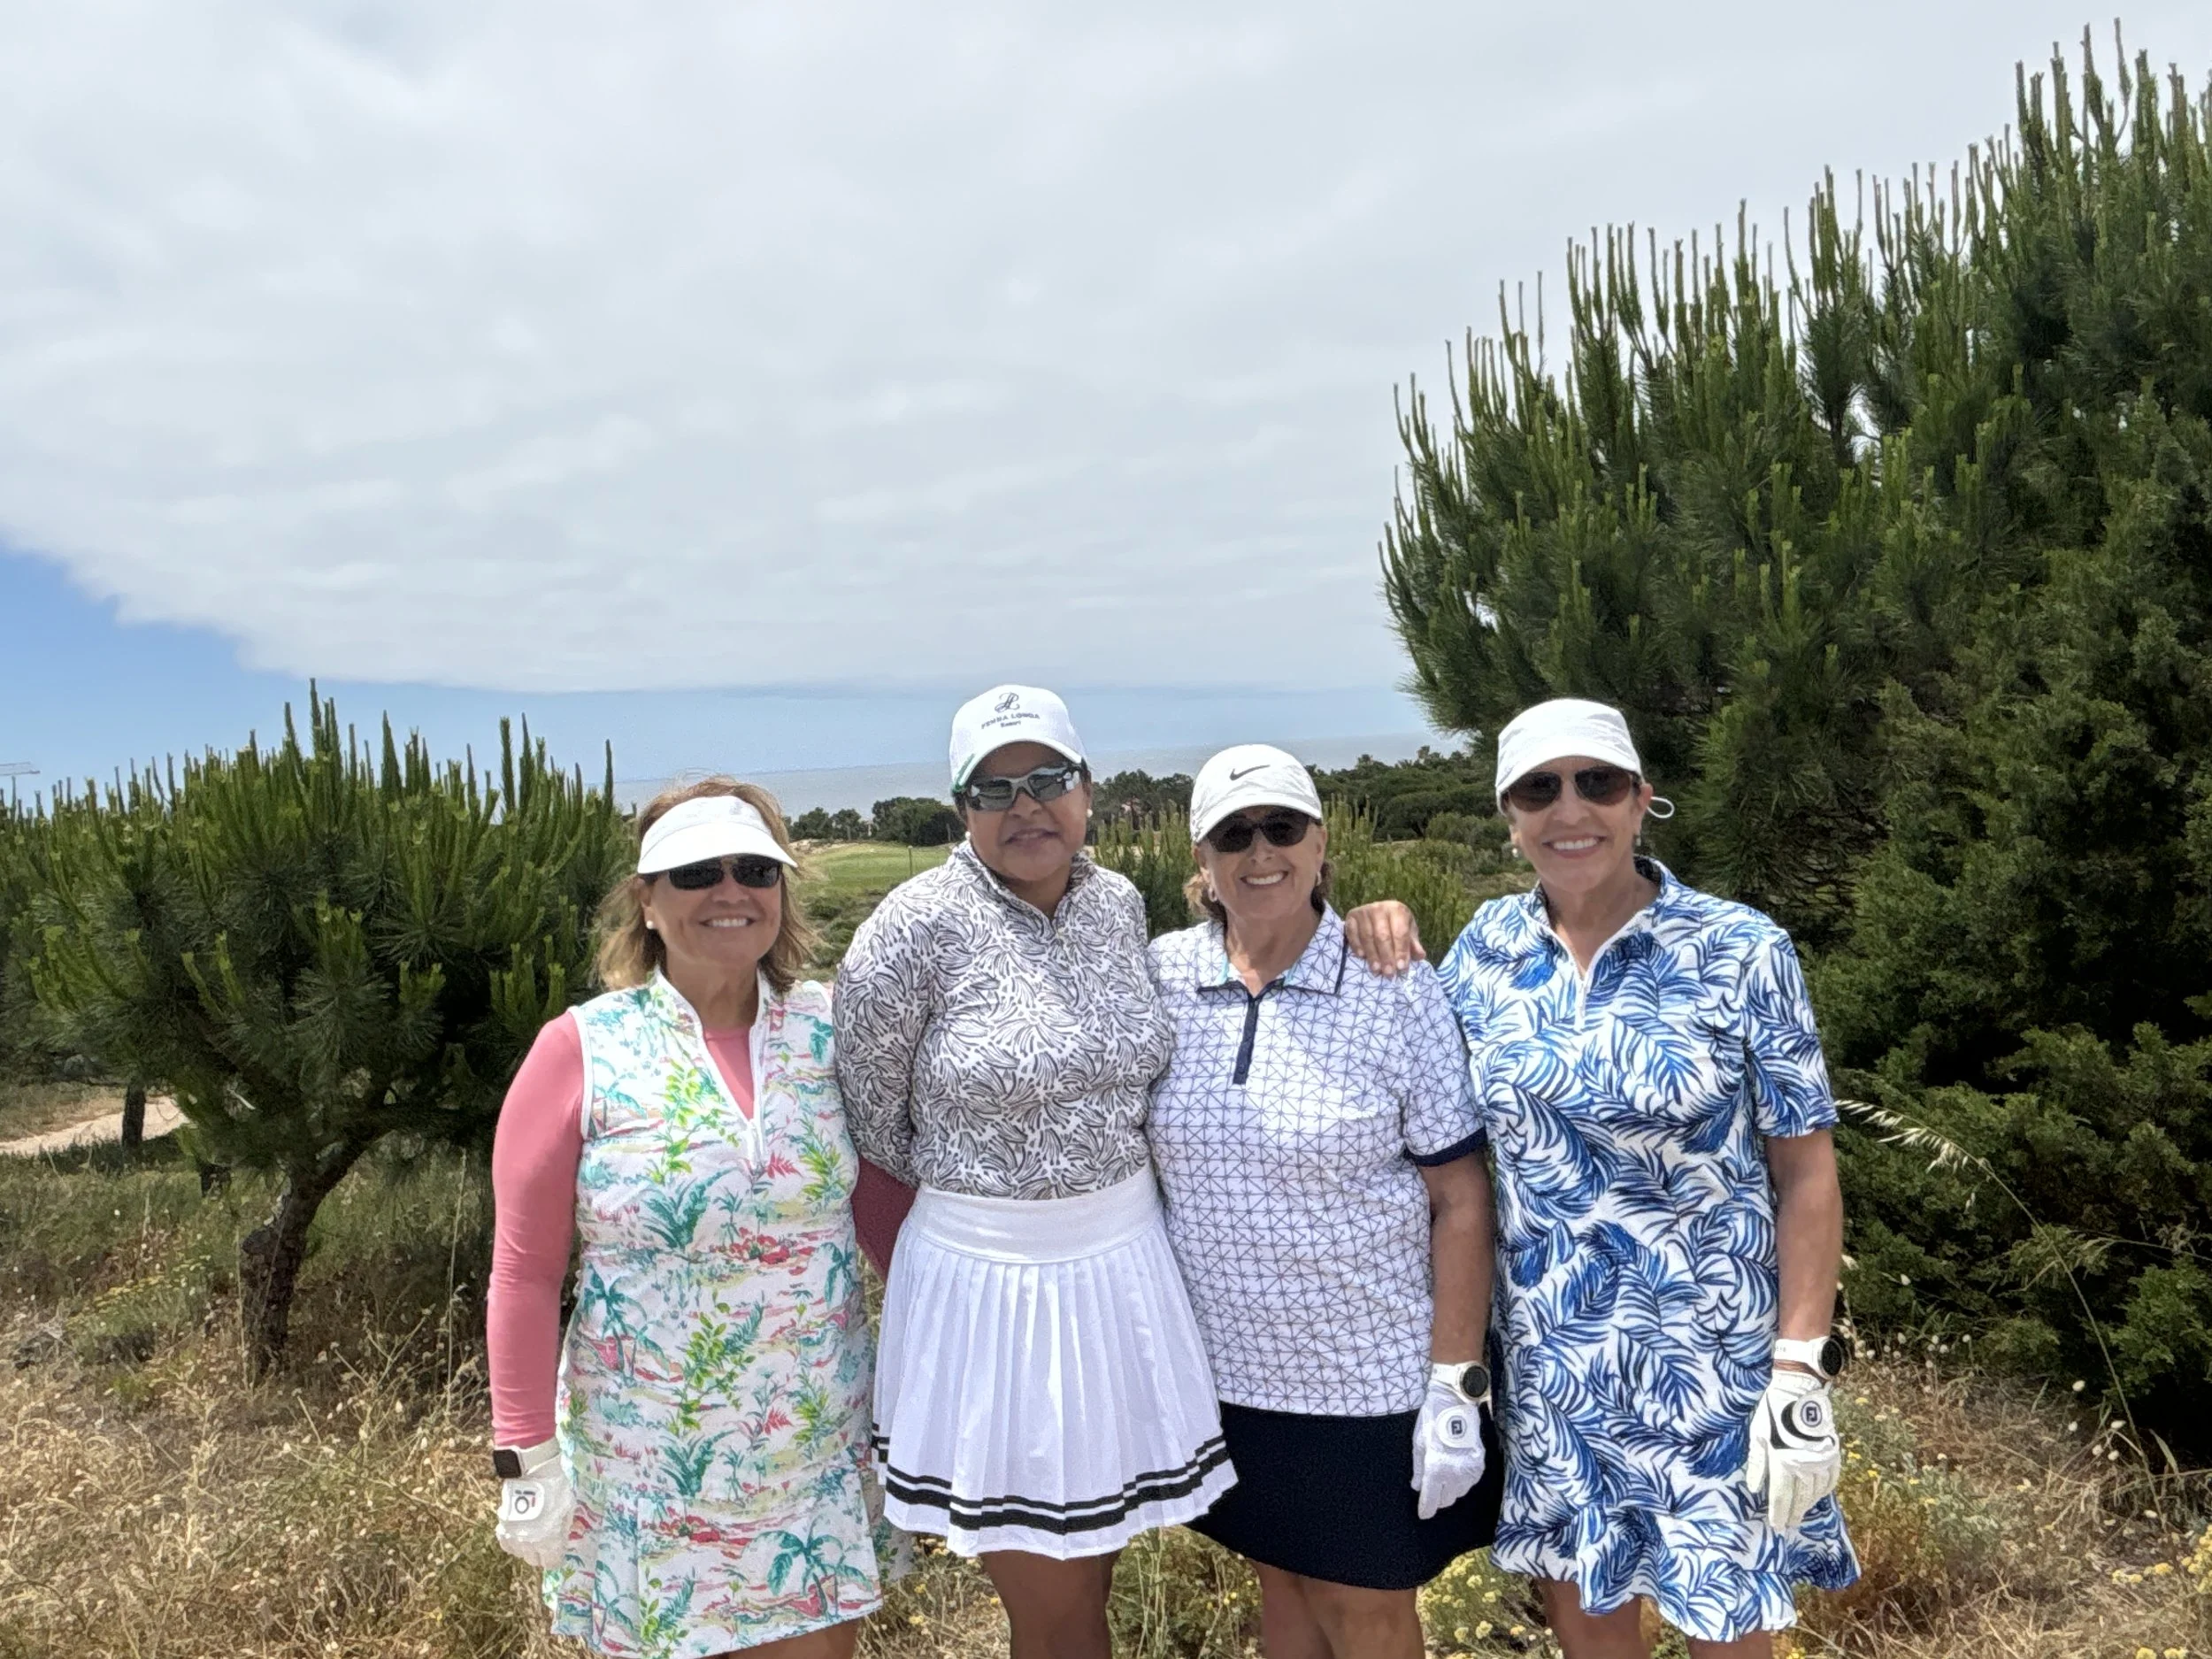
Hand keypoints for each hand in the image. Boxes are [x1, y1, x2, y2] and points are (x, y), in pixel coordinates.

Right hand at [494, 1438, 574, 1569]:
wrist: (532, 1473)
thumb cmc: (555, 1489)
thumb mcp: (568, 1508)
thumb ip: (564, 1527)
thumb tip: (561, 1539)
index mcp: (549, 1541)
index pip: (551, 1563)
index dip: (556, 1558)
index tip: (558, 1551)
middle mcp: (530, 1544)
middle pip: (535, 1561)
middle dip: (542, 1554)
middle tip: (546, 1542)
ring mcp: (514, 1537)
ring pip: (521, 1554)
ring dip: (528, 1548)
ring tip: (533, 1534)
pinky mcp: (503, 1528)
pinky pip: (507, 1545)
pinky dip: (513, 1542)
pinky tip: (519, 1533)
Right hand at [1343, 901, 1425, 976]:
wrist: (1378, 912)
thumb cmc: (1396, 925)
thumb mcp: (1408, 932)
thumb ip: (1413, 945)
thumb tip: (1420, 956)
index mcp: (1397, 909)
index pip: (1400, 932)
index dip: (1401, 951)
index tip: (1401, 968)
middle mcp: (1379, 907)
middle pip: (1382, 936)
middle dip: (1386, 957)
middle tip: (1389, 973)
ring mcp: (1364, 911)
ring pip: (1367, 937)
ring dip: (1372, 955)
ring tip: (1377, 970)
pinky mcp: (1351, 916)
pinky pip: (1352, 933)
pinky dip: (1357, 945)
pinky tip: (1362, 957)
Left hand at [1410, 1374, 1486, 1519]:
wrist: (1455, 1403)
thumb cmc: (1432, 1421)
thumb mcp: (1418, 1443)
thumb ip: (1419, 1469)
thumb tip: (1417, 1487)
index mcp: (1436, 1469)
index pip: (1431, 1501)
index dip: (1426, 1509)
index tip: (1423, 1513)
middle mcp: (1455, 1474)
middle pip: (1446, 1500)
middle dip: (1438, 1498)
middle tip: (1432, 1489)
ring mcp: (1470, 1470)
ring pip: (1459, 1493)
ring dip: (1450, 1490)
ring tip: (1444, 1476)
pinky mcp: (1480, 1465)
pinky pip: (1470, 1483)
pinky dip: (1462, 1481)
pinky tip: (1456, 1470)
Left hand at [1744, 1369, 1840, 1530]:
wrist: (1800, 1391)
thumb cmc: (1773, 1411)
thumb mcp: (1758, 1434)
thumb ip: (1758, 1463)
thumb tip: (1754, 1488)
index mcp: (1783, 1462)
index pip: (1781, 1496)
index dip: (1779, 1513)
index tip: (1777, 1527)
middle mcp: (1804, 1466)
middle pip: (1800, 1498)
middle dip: (1794, 1513)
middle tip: (1791, 1526)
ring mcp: (1821, 1460)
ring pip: (1816, 1491)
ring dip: (1809, 1503)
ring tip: (1802, 1512)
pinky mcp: (1833, 1453)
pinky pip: (1831, 1479)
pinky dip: (1825, 1489)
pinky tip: (1819, 1494)